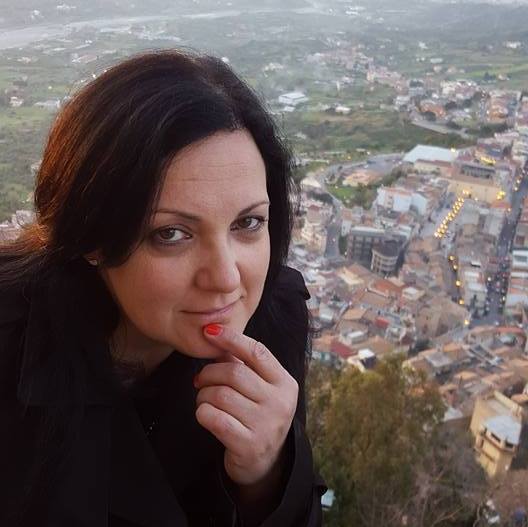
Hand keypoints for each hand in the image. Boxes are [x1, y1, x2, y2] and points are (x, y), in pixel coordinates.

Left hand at [193, 324, 297, 486]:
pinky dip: (202, 413)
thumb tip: (216, 336)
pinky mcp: (248, 445)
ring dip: (203, 395)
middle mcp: (279, 402)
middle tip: (200, 379)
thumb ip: (243, 364)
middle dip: (209, 373)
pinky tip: (205, 414)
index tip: (210, 332)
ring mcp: (266, 425)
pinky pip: (214, 418)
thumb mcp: (260, 388)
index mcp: (284, 383)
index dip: (232, 339)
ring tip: (204, 399)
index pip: (257, 352)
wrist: (264, 462)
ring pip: (220, 396)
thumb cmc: (257, 415)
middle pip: (234, 374)